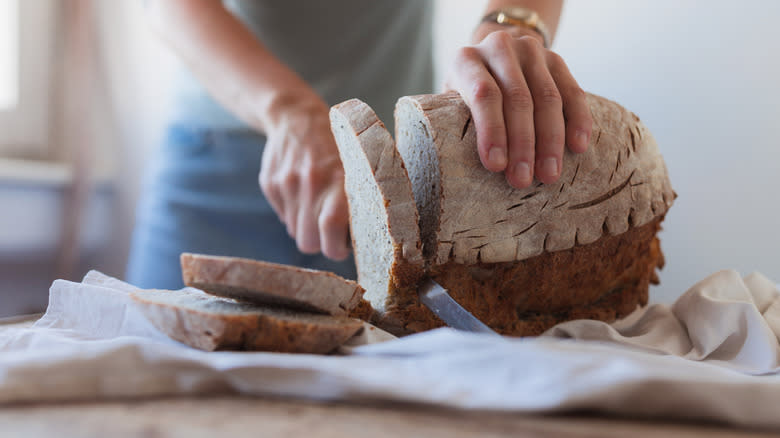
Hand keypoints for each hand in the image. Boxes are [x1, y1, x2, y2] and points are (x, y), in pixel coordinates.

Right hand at [259, 94, 349, 260]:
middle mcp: (310, 182)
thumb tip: (358, 238)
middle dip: (320, 243)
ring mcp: (286, 183)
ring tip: (318, 207)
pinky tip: (302, 192)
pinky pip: (283, 216)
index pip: (331, 228)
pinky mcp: (269, 183)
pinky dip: (294, 212)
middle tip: (331, 233)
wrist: (296, 115)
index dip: (336, 248)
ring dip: (307, 227)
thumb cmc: (336, 143)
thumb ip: (354, 199)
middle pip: (308, 241)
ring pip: (296, 232)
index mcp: (337, 178)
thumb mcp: (356, 165)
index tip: (343, 248)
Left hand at [445, 29, 591, 187]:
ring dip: (550, 140)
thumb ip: (459, 124)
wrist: (490, 59)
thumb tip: (464, 169)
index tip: (496, 166)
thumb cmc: (464, 95)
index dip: (492, 131)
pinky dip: (578, 120)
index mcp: (467, 60)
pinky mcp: (556, 59)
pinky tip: (578, 146)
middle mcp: (499, 48)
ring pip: (547, 97)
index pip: (484, 95)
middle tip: (523, 180)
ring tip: (549, 174)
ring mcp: (531, 50)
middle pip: (518, 98)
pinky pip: (573, 92)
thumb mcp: (452, 104)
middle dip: (522, 144)